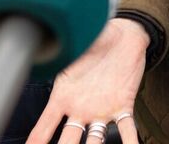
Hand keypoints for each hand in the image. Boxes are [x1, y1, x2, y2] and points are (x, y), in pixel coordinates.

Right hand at [25, 18, 149, 143]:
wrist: (123, 35)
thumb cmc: (94, 40)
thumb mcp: (72, 51)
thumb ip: (61, 58)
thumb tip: (50, 51)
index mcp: (63, 97)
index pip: (45, 124)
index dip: (36, 139)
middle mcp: (80, 110)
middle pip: (68, 140)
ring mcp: (101, 111)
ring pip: (96, 140)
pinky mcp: (123, 106)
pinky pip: (127, 128)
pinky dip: (131, 142)